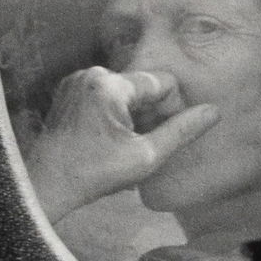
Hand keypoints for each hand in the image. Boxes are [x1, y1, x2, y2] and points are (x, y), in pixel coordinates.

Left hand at [23, 67, 219, 221]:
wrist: (47, 185)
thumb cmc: (94, 174)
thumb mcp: (146, 156)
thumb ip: (181, 131)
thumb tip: (213, 112)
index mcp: (110, 85)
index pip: (162, 82)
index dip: (172, 110)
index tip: (163, 136)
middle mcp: (91, 75)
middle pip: (141, 86)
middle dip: (150, 114)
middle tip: (144, 146)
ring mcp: (76, 82)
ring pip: (124, 93)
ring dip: (133, 116)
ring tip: (125, 148)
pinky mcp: (68, 93)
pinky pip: (103, 97)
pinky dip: (113, 115)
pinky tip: (110, 142)